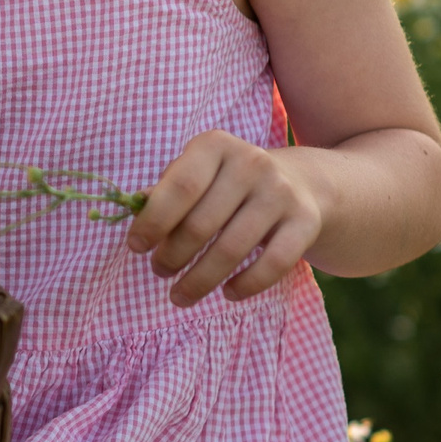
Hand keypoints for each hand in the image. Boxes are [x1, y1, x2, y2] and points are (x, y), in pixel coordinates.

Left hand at [126, 131, 322, 306]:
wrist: (303, 181)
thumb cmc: (229, 182)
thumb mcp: (198, 172)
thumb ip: (167, 190)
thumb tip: (134, 209)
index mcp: (215, 145)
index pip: (180, 186)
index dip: (154, 221)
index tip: (135, 247)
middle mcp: (251, 163)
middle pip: (201, 224)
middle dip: (172, 256)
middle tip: (159, 271)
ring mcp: (281, 192)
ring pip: (232, 249)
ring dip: (200, 280)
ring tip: (180, 296)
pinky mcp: (306, 221)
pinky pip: (273, 264)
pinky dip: (246, 285)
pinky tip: (227, 293)